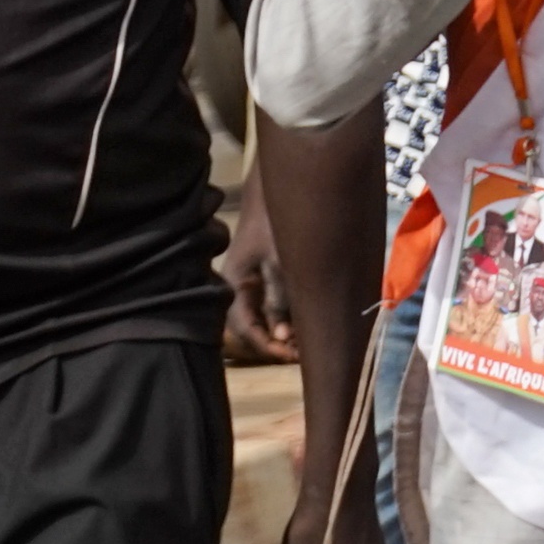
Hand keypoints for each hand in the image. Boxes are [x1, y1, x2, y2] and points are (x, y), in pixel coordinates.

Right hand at [216, 180, 295, 364]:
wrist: (278, 188)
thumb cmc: (274, 222)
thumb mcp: (279, 263)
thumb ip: (279, 299)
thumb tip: (281, 335)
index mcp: (235, 284)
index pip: (244, 328)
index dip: (266, 346)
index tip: (289, 355)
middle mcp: (242, 286)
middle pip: (255, 326)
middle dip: (278, 342)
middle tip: (303, 351)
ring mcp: (255, 280)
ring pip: (268, 316)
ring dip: (286, 329)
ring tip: (308, 339)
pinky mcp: (268, 273)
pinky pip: (277, 302)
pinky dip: (291, 314)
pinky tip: (308, 319)